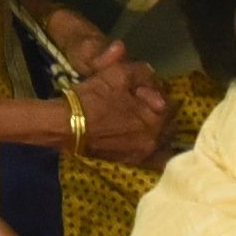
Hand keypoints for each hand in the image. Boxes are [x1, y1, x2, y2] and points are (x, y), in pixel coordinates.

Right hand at [50, 25, 170, 160]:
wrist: (65, 125)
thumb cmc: (93, 98)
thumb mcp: (119, 74)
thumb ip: (144, 73)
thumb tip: (154, 78)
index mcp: (155, 122)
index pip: (170, 105)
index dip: (156, 93)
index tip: (140, 89)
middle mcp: (153, 143)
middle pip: (166, 125)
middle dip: (158, 113)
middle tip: (140, 102)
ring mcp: (140, 156)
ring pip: (156, 139)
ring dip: (151, 127)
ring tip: (134, 117)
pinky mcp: (127, 162)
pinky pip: (145, 150)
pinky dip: (141, 140)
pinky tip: (128, 131)